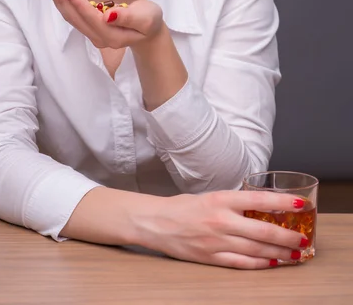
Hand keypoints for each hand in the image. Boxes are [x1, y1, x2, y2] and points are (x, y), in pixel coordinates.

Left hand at [46, 0, 162, 48]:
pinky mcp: (90, 28)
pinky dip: (65, 3)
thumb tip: (108, 15)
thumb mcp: (146, 18)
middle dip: (64, 1)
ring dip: (60, 2)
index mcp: (114, 36)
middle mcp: (100, 38)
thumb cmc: (149, 20)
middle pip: (77, 20)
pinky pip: (74, 16)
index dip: (79, 5)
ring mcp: (94, 35)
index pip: (93, 19)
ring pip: (73, 18)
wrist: (148, 31)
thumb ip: (129, 17)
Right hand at [138, 190, 308, 268]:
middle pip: (263, 230)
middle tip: (303, 238)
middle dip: (288, 235)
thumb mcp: (210, 196)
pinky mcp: (211, 257)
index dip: (284, 202)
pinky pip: (242, 263)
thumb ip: (234, 203)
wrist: (156, 222)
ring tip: (294, 253)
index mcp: (221, 199)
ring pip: (256, 250)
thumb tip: (259, 207)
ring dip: (279, 253)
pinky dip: (260, 264)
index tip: (301, 203)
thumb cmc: (182, 206)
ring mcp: (217, 241)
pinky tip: (272, 263)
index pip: (260, 199)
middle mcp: (222, 220)